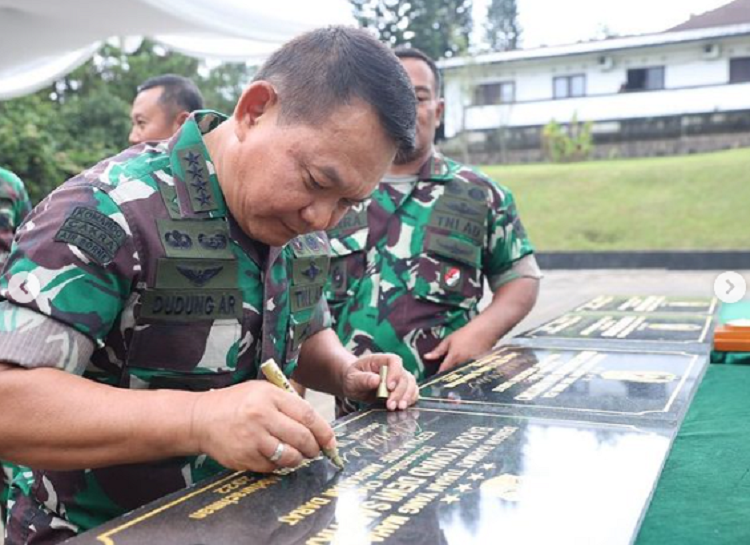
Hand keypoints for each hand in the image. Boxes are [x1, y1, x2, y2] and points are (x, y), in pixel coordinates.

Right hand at [189, 381, 334, 471]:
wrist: (200, 419)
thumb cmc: (235, 403)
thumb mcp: (261, 391)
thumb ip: (287, 402)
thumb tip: (316, 425)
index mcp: (269, 396)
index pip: (307, 415)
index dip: (324, 431)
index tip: (331, 441)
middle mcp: (261, 416)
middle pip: (302, 437)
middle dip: (314, 448)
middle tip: (315, 450)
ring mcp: (253, 439)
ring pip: (290, 456)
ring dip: (299, 459)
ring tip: (298, 455)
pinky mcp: (245, 457)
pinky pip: (273, 467)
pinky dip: (279, 465)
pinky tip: (276, 457)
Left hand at [341, 354, 418, 410]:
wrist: (354, 385)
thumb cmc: (353, 378)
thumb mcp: (353, 378)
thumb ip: (363, 379)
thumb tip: (376, 380)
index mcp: (381, 360)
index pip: (394, 361)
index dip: (394, 373)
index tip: (389, 387)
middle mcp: (393, 368)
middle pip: (404, 376)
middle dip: (399, 392)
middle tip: (390, 405)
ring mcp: (399, 379)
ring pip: (411, 385)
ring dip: (407, 397)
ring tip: (398, 408)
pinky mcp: (401, 390)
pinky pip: (411, 393)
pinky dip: (410, 401)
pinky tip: (403, 408)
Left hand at [423, 325, 495, 373]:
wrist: (485, 330)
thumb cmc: (465, 333)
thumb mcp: (449, 340)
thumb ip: (438, 350)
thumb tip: (426, 357)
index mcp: (454, 357)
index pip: (443, 370)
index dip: (438, 376)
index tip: (434, 380)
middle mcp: (462, 363)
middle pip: (453, 375)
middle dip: (448, 377)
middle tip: (443, 379)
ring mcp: (471, 365)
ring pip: (462, 375)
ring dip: (457, 376)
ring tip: (454, 378)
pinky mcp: (479, 366)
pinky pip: (470, 373)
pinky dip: (467, 374)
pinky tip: (465, 373)